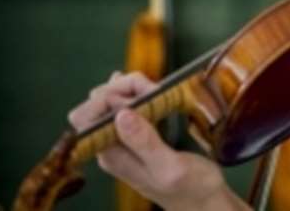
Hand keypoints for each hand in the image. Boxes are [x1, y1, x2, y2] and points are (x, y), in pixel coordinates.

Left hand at [68, 71, 250, 210]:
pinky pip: (125, 107)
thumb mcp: (171, 167)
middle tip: (152, 90)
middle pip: (94, 106)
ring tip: (156, 90)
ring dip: (129, 89)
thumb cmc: (192, 187)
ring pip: (109, 103)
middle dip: (120, 89)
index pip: (85, 118)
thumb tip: (120, 114)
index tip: (141, 94)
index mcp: (112, 155)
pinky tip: (151, 90)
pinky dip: (135, 94)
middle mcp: (110, 146)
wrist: (204, 203)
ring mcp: (122, 140)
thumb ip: (145, 142)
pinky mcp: (136, 136)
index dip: (107, 98)